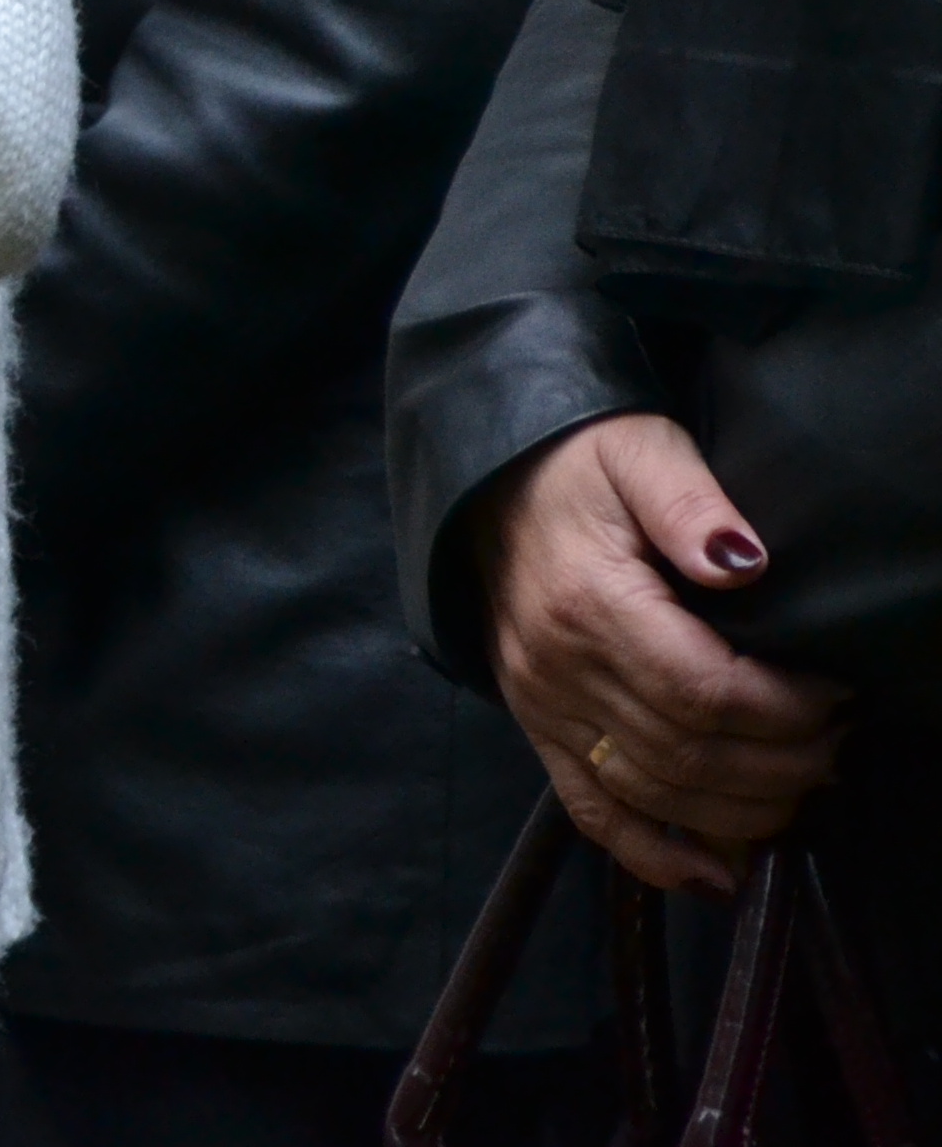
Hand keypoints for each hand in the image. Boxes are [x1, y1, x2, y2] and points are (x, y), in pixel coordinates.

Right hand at [477, 413, 846, 892]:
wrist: (488, 484)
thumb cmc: (579, 466)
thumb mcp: (639, 451)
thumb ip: (689, 501)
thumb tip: (744, 563)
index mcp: (591, 604)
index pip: (705, 692)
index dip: (786, 710)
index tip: (839, 694)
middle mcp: (560, 670)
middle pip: (689, 756)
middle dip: (785, 765)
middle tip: (840, 743)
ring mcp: (544, 708)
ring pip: (655, 797)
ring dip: (743, 813)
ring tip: (804, 788)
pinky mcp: (538, 729)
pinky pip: (593, 813)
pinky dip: (656, 857)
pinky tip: (717, 877)